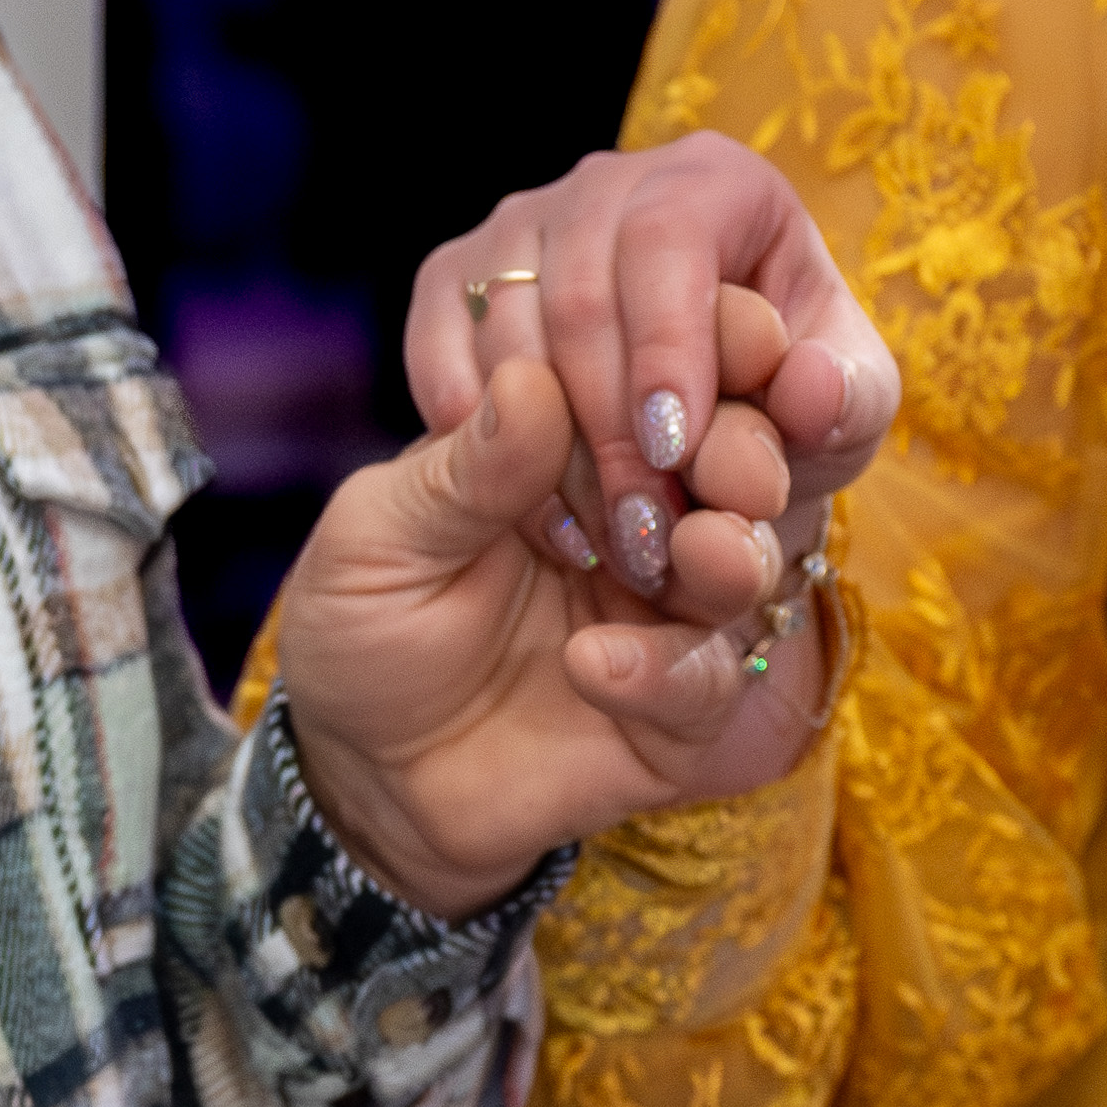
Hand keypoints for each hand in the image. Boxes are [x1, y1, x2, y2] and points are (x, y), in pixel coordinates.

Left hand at [271, 335, 849, 919]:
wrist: (362, 770)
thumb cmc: (362, 626)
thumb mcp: (380, 538)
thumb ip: (463, 470)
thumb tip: (531, 380)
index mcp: (576, 441)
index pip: (656, 373)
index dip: (697, 348)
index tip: (711, 337)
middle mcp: (643, 512)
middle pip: (734, 457)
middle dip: (743, 448)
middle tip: (732, 464)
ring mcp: (668, 612)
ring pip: (744, 566)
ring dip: (731, 554)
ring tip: (701, 554)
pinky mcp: (676, 710)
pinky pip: (705, 683)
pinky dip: (663, 671)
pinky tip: (593, 664)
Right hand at [406, 134, 898, 599]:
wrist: (705, 429)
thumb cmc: (782, 405)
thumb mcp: (844, 414)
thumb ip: (848, 401)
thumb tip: (809, 384)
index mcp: (714, 181)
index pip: (669, 238)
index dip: (666, 344)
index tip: (676, 452)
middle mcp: (605, 183)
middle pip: (579, 294)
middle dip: (609, 430)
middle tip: (643, 535)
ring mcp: (516, 227)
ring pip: (505, 333)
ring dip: (547, 454)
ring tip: (601, 543)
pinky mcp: (452, 282)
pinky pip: (441, 357)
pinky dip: (478, 442)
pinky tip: (533, 510)